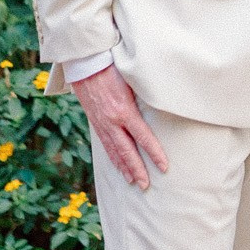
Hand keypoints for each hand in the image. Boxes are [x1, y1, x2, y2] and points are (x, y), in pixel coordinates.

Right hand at [74, 66, 168, 190]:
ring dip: (124, 167)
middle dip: (137, 169)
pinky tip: (117, 164)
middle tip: (146, 185)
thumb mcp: (132, 80)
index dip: (154, 153)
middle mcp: (112, 121)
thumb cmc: (112, 66)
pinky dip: (112, 157)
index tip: (164, 167)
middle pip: (127, 151)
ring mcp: (101, 123)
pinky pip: (105, 144)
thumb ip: (145, 95)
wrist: (85, 63)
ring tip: (133, 181)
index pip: (143, 137)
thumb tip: (163, 103)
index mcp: (124, 110)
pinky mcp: (95, 121)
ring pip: (114, 151)